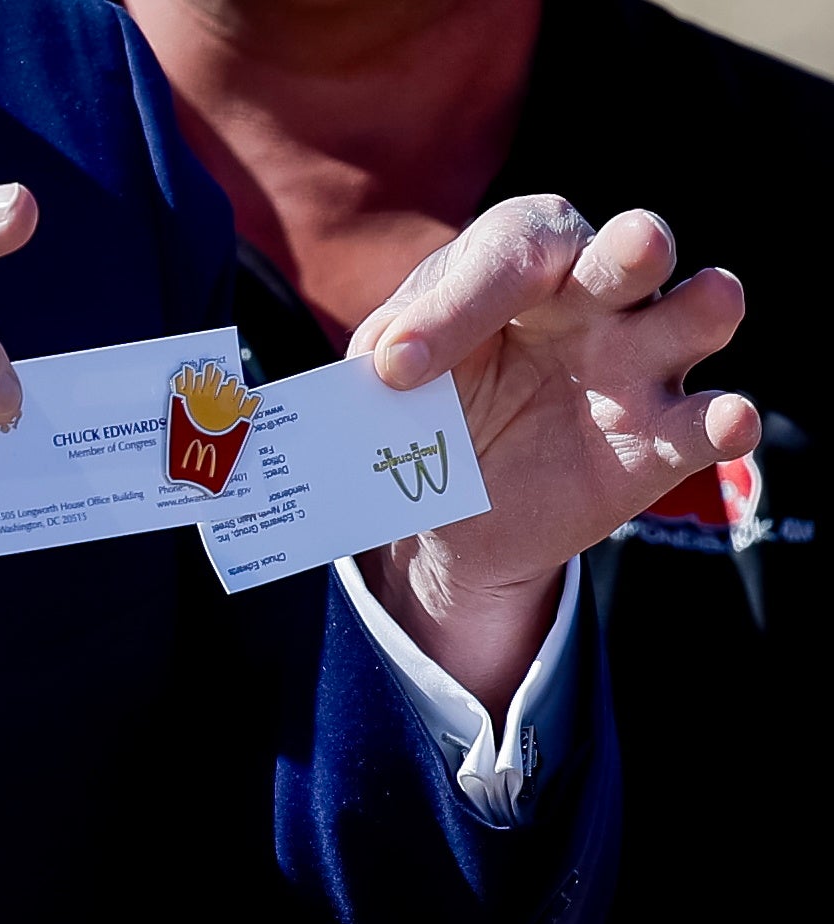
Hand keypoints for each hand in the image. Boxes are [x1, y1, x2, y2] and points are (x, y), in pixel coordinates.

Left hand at [349, 194, 759, 721]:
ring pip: (696, 313)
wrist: (444, 490)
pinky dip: (723, 420)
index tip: (390, 369)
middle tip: (632, 248)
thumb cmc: (427, 389)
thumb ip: (386, 349)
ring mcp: (638, 363)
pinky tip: (725, 420)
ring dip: (705, 306)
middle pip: (632, 250)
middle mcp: (597, 293)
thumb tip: (385, 360)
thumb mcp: (389, 363)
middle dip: (637, 246)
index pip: (507, 257)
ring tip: (709, 302)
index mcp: (522, 257)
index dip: (453, 307)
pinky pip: (706, 423)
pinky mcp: (660, 440)